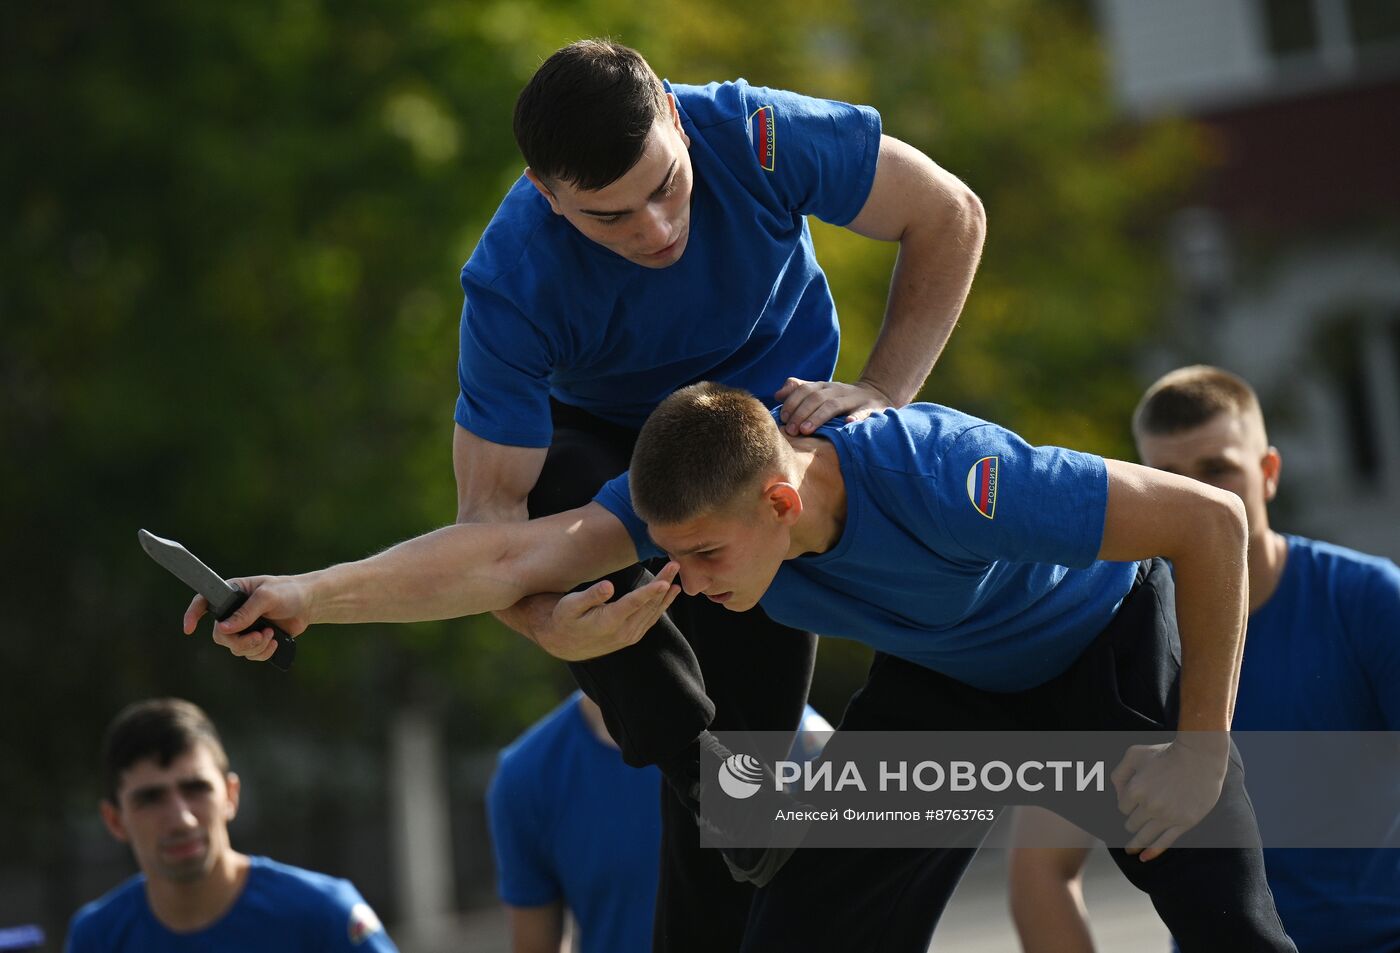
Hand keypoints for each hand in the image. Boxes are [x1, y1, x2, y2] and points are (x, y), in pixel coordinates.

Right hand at [183, 576, 311, 661]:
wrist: (309, 603)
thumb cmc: (287, 592)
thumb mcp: (267, 597)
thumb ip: (246, 613)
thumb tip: (223, 629)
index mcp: (231, 594)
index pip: (203, 603)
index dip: (192, 615)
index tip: (189, 629)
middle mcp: (233, 612)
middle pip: (220, 636)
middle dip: (240, 641)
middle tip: (260, 636)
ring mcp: (244, 627)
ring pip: (236, 648)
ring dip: (255, 646)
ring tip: (271, 635)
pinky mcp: (256, 639)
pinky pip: (250, 654)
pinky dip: (263, 652)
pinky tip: (275, 643)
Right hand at [533, 563, 681, 661]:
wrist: (564, 644)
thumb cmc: (564, 618)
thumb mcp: (570, 605)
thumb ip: (590, 596)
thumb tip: (608, 585)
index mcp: (607, 622)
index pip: (633, 605)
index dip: (650, 592)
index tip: (665, 581)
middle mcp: (623, 632)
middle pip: (648, 605)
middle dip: (663, 583)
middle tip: (675, 564)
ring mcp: (630, 635)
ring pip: (653, 611)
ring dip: (666, 592)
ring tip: (676, 572)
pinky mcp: (632, 635)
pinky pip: (651, 618)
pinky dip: (662, 604)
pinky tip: (670, 592)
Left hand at [774, 378, 893, 435]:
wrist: (877, 394)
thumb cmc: (841, 399)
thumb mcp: (820, 392)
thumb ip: (799, 391)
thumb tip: (777, 394)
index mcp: (824, 386)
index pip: (804, 390)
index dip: (792, 403)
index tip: (783, 419)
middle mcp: (837, 389)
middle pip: (816, 397)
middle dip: (801, 413)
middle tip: (791, 431)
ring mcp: (854, 398)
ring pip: (833, 404)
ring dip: (818, 417)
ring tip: (806, 430)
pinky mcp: (871, 407)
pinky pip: (862, 411)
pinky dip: (855, 417)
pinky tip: (847, 423)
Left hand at [1111, 735, 1228, 860]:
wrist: (1199, 757)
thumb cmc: (1165, 753)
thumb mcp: (1134, 754)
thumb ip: (1119, 773)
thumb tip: (1116, 794)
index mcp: (1135, 790)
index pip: (1121, 808)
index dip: (1125, 805)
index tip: (1133, 800)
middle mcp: (1149, 806)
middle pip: (1131, 824)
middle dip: (1131, 822)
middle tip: (1135, 819)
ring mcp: (1168, 816)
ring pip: (1144, 836)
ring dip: (1135, 842)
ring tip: (1129, 849)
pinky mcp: (1184, 823)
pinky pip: (1164, 842)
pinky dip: (1152, 852)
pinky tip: (1143, 857)